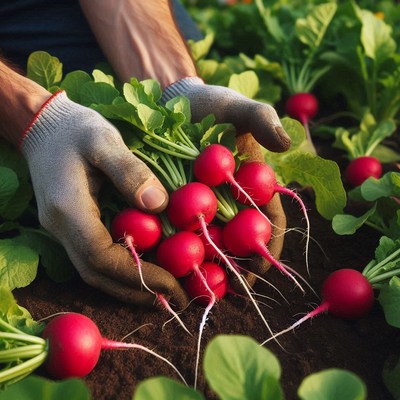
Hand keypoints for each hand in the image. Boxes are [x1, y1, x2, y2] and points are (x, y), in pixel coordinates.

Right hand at [20, 91, 187, 307]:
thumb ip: (129, 171)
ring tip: (163, 292)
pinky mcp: (70, 226)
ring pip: (94, 271)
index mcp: (67, 209)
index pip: (101, 257)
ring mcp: (62, 229)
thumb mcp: (103, 140)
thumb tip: (158, 205)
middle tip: (174, 298)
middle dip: (136, 289)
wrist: (44, 126)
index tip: (171, 283)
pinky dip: (120, 271)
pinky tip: (143, 270)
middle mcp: (60, 227)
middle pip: (96, 274)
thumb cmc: (75, 129)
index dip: (137, 274)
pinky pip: (95, 257)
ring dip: (128, 286)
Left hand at [162, 78, 288, 290]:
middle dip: (238, 265)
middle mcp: (231, 200)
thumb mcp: (238, 108)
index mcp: (253, 185)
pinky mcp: (176, 204)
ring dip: (211, 267)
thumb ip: (262, 119)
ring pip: (212, 242)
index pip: (269, 220)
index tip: (262, 265)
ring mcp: (204, 205)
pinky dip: (181, 250)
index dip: (269, 244)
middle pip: (240, 240)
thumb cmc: (212, 105)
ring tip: (203, 289)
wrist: (175, 101)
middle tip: (231, 288)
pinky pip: (181, 232)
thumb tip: (285, 143)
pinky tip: (174, 268)